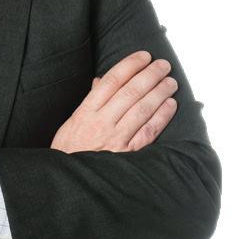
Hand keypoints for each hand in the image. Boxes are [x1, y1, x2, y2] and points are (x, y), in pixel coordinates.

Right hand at [51, 51, 177, 152]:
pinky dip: (161, 116)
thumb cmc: (69, 153)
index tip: (143, 56)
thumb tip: (101, 81)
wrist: (68, 182)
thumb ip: (89, 102)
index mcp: (85, 113)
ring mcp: (115, 139)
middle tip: (162, 65)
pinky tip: (170, 105)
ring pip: (142, 109)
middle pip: (130, 92)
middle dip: (149, 75)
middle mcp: (101, 123)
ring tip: (170, 82)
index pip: (111, 82)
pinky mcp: (128, 154)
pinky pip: (148, 131)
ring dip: (159, 92)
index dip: (129, 66)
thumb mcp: (71, 124)